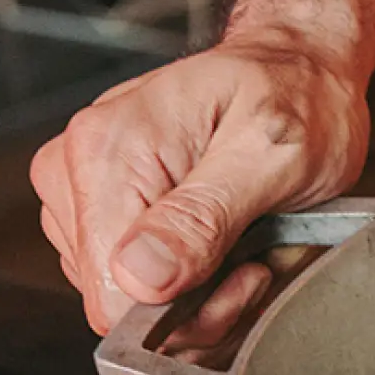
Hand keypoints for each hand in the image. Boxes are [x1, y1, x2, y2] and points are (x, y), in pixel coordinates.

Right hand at [31, 35, 369, 342]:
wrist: (298, 65)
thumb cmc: (295, 94)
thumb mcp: (273, 154)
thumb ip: (205, 217)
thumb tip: (140, 276)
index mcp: (106, 150)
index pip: (111, 292)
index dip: (185, 309)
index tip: (247, 277)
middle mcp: (76, 169)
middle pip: (117, 302)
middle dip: (199, 303)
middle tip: (258, 260)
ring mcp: (82, 191)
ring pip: (128, 297)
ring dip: (199, 293)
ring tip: (248, 242)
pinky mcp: (102, 209)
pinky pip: (134, 281)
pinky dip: (189, 279)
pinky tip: (227, 245)